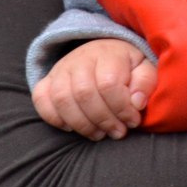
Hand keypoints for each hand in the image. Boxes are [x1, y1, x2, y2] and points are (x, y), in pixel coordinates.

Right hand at [33, 39, 157, 139]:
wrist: (102, 52)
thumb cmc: (126, 66)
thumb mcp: (144, 68)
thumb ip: (145, 83)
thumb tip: (136, 102)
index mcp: (107, 54)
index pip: (109, 84)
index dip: (121, 109)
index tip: (133, 121)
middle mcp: (80, 59)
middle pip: (84, 94)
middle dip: (103, 120)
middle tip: (117, 132)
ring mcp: (61, 69)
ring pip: (62, 100)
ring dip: (82, 125)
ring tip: (99, 134)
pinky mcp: (47, 80)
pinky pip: (41, 99)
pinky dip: (54, 118)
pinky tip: (73, 127)